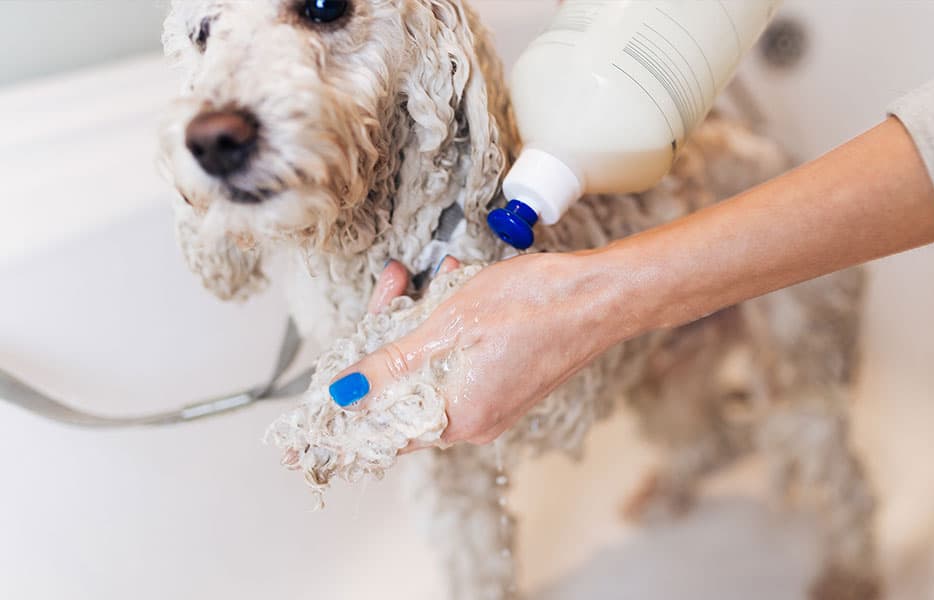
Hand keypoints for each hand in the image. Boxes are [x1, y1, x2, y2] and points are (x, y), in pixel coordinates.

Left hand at [328, 252, 621, 445]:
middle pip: (405, 387)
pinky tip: (459, 288)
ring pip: (432, 367)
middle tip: (395, 285)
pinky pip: (459, 360)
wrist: (601, 294)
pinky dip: (451, 327)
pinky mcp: (505, 381)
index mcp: (458, 417)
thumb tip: (346, 393)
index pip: (384, 427)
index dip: (353, 400)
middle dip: (393, 333)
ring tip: (437, 278)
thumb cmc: (535, 304)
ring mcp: (493, 402)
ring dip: (425, 321)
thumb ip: (392, 363)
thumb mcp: (448, 325)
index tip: (331, 384)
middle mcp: (475, 420)